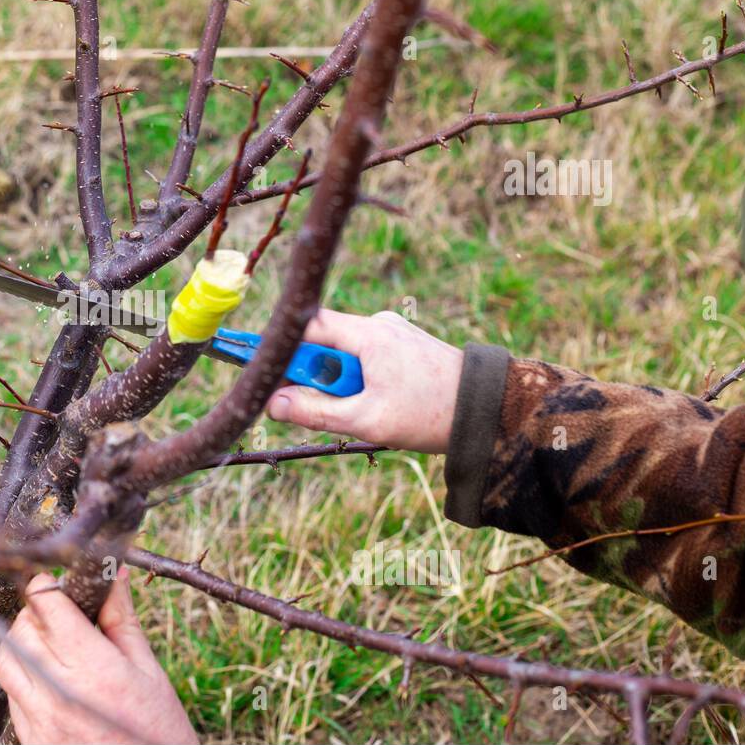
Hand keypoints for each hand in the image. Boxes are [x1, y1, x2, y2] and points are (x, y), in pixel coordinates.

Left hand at [0, 568, 198, 744]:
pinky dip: (20, 674)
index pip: (47, 605)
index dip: (48, 585)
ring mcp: (40, 719)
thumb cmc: (157, 729)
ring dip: (21, 641)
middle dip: (35, 612)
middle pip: (21, 629)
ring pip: (6, 660)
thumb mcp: (149, 671)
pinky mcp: (30, 738)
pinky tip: (47, 674)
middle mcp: (59, 692)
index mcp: (94, 668)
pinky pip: (10, 693)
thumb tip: (116, 576)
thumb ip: (122, 620)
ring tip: (48, 641)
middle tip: (57, 612)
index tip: (56, 583)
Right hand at [266, 308, 463, 453]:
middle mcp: (379, 324)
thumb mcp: (366, 420)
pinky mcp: (404, 345)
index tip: (253, 363)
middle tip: (317, 408)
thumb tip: (273, 403)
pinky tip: (379, 405)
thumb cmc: (431, 414)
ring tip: (365, 412)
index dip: (278, 345)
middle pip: (323, 344)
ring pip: (345, 355)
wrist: (490, 412)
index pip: (306, 326)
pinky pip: (365, 359)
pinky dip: (360, 382)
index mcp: (369, 334)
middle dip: (315, 377)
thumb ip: (315, 411)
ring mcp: (393, 333)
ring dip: (341, 384)